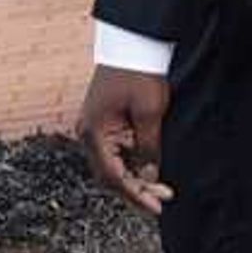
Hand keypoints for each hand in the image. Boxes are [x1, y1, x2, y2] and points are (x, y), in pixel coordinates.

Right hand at [78, 65, 174, 215]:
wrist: (132, 45)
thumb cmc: (140, 75)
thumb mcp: (150, 112)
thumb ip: (149, 147)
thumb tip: (150, 175)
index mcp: (94, 133)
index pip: (112, 175)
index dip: (135, 193)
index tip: (156, 207)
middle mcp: (88, 134)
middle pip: (109, 175)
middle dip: (136, 189)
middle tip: (163, 200)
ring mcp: (94, 130)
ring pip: (113, 165)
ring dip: (135, 178)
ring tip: (162, 189)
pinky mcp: (104, 125)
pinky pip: (117, 153)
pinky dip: (133, 164)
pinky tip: (152, 171)